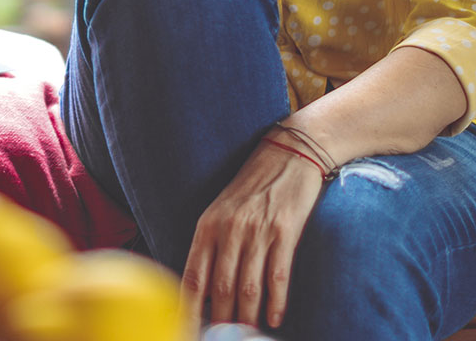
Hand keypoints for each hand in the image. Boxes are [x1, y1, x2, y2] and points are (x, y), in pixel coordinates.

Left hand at [181, 133, 323, 330]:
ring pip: (248, 288)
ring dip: (247, 318)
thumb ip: (211, 246)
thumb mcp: (221, 211)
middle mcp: (230, 230)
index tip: (188, 330)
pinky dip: (276, 302)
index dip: (189, 309)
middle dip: (221, 320)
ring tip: (248, 334)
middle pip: (221, 289)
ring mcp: (258, 231)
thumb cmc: (252, 187)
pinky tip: (275, 319)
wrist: (288, 154)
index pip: (193, 277)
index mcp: (208, 226)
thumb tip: (204, 290)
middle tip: (223, 337)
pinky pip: (278, 276)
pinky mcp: (286, 232)